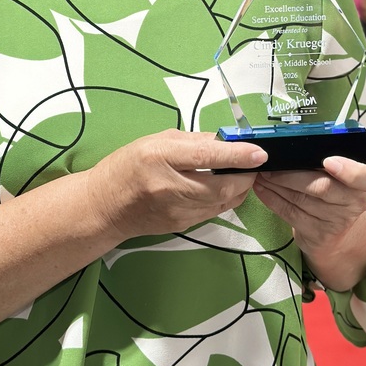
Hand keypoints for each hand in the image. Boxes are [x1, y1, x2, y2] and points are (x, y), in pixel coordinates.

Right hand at [86, 130, 262, 240]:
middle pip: (222, 185)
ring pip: (223, 200)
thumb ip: (193, 140)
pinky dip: (225, 198)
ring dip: (239, 187)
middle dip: (246, 175)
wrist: (104, 206)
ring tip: (241, 173)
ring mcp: (176, 211)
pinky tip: (225, 187)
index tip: (260, 153)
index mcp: (160, 156)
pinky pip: (214, 211)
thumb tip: (225, 141)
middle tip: (254, 163)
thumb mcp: (156, 140)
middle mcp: (169, 186)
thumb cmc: (128, 166)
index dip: (237, 155)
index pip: (207, 156)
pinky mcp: (182, 225)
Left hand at [252, 156, 365, 290]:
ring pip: (301, 200)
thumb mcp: (341, 175)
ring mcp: (337, 222)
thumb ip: (326, 159)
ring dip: (276, 185)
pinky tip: (262, 188)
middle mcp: (355, 203)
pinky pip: (290, 213)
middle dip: (291, 175)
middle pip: (322, 187)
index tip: (329, 162)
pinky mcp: (318, 235)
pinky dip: (272, 199)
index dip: (350, 171)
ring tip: (262, 172)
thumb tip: (292, 143)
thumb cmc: (335, 191)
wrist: (336, 233)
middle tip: (270, 164)